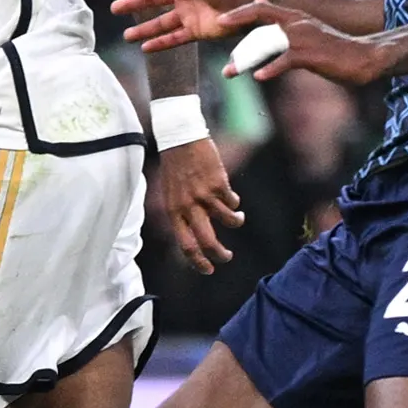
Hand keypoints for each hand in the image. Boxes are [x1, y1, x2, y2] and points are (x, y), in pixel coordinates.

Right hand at [104, 0, 260, 52]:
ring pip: (160, 22)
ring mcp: (189, 12)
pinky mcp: (196, 29)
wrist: (243, 7)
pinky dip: (160, 44)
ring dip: (143, 29)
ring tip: (126, 36)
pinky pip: (174, 38)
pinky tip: (145, 49)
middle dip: (133, 3)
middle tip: (114, 8)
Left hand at [148, 137, 243, 273]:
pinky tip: (232, 198)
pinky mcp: (219, 183)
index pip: (185, 244)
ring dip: (236, 222)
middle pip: (207, 241)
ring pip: (228, 222)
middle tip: (227, 257)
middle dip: (220, 254)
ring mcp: (205, 195)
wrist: (180, 138)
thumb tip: (195, 236)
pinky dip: (235, 203)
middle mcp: (189, 206)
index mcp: (174, 210)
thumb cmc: (175, 167)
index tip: (208, 269)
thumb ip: (182, 213)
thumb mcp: (171, 193)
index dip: (198, 261)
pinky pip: (233, 202)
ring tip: (237, 218)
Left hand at [208, 1, 388, 87]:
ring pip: (267, 43)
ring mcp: (303, 38)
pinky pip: (285, 61)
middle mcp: (297, 23)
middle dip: (236, 23)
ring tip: (229, 72)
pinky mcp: (311, 54)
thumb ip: (281, 20)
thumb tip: (259, 1)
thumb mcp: (306, 29)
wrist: (363, 57)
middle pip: (260, 17)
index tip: (220, 19)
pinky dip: (271, 68)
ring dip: (245, 59)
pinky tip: (258, 76)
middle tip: (216, 30)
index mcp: (295, 17)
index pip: (261, 8)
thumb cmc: (333, 48)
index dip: (239, 12)